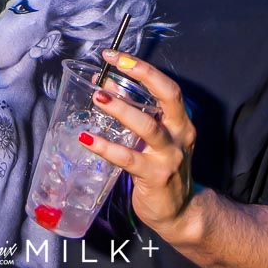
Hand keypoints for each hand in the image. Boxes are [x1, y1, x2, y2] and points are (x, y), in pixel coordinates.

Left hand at [80, 50, 196, 235]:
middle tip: (110, 66)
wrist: (181, 212)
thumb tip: (106, 86)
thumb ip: (136, 113)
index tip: (115, 56)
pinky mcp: (155, 177)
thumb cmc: (162, 168)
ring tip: (97, 97)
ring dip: (121, 109)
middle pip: (168, 96)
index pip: (166, 85)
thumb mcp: (155, 138)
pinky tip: (86, 139)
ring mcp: (170, 156)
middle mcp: (180, 134)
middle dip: (140, 75)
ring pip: (147, 127)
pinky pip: (127, 158)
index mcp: (180, 121)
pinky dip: (105, 147)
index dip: (142, 68)